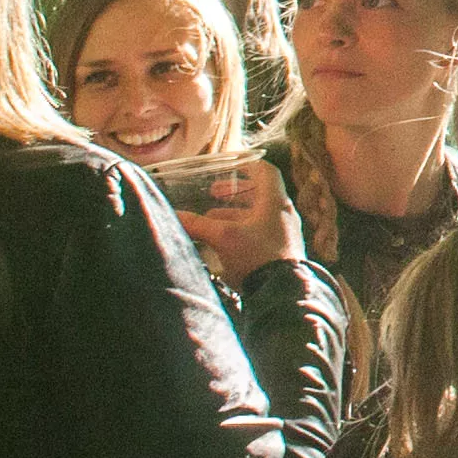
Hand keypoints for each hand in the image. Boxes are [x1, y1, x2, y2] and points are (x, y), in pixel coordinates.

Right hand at [178, 155, 309, 281]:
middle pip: (259, 194)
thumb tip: (174, 215)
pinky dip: (240, 231)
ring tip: (210, 218)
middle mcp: (282, 215)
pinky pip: (259, 234)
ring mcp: (283, 234)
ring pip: (257, 216)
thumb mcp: (223, 237)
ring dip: (233, 214)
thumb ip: (198, 224)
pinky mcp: (279, 252)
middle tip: (213, 192)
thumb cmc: (257, 257)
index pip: (266, 172)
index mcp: (275, 202)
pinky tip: (222, 241)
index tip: (229, 164)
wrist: (281, 293)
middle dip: (234, 192)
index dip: (247, 165)